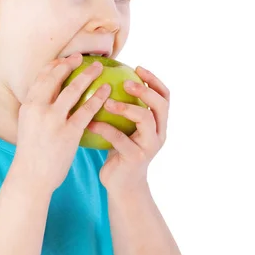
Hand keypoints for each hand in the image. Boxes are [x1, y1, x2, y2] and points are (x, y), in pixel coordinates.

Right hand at [14, 53, 110, 191]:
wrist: (32, 176)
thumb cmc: (32, 153)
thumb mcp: (29, 126)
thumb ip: (38, 110)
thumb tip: (51, 98)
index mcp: (28, 105)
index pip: (41, 77)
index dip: (54, 65)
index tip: (65, 59)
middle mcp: (38, 109)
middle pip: (55, 78)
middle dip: (70, 63)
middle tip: (83, 57)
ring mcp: (53, 120)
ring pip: (73, 90)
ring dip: (88, 75)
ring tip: (100, 68)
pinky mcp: (68, 132)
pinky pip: (87, 110)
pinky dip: (98, 97)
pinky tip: (107, 90)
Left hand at [87, 66, 169, 192]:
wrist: (122, 186)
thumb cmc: (119, 152)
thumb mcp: (125, 129)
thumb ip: (124, 110)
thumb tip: (104, 79)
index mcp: (158, 124)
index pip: (165, 97)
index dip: (154, 80)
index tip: (137, 68)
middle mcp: (159, 134)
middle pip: (160, 105)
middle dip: (145, 90)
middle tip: (126, 82)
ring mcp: (149, 146)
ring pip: (145, 119)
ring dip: (126, 107)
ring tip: (107, 101)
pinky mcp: (135, 158)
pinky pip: (120, 138)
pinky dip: (104, 128)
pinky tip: (89, 122)